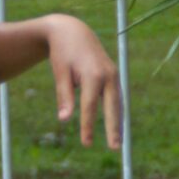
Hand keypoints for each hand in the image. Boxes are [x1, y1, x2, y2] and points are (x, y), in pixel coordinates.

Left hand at [43, 15, 120, 147]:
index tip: (86, 143)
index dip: (87, 126)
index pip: (90, 106)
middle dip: (113, 128)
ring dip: (118, 122)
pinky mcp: (113, 75)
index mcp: (93, 74)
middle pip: (112, 107)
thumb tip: (64, 120)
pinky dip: (116, 111)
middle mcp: (107, 75)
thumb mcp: (60, 73)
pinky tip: (116, 126)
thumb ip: (64, 96)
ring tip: (118, 142)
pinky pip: (116, 97)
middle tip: (115, 148)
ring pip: (117, 103)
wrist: (72, 30)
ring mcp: (113, 74)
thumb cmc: (63, 53)